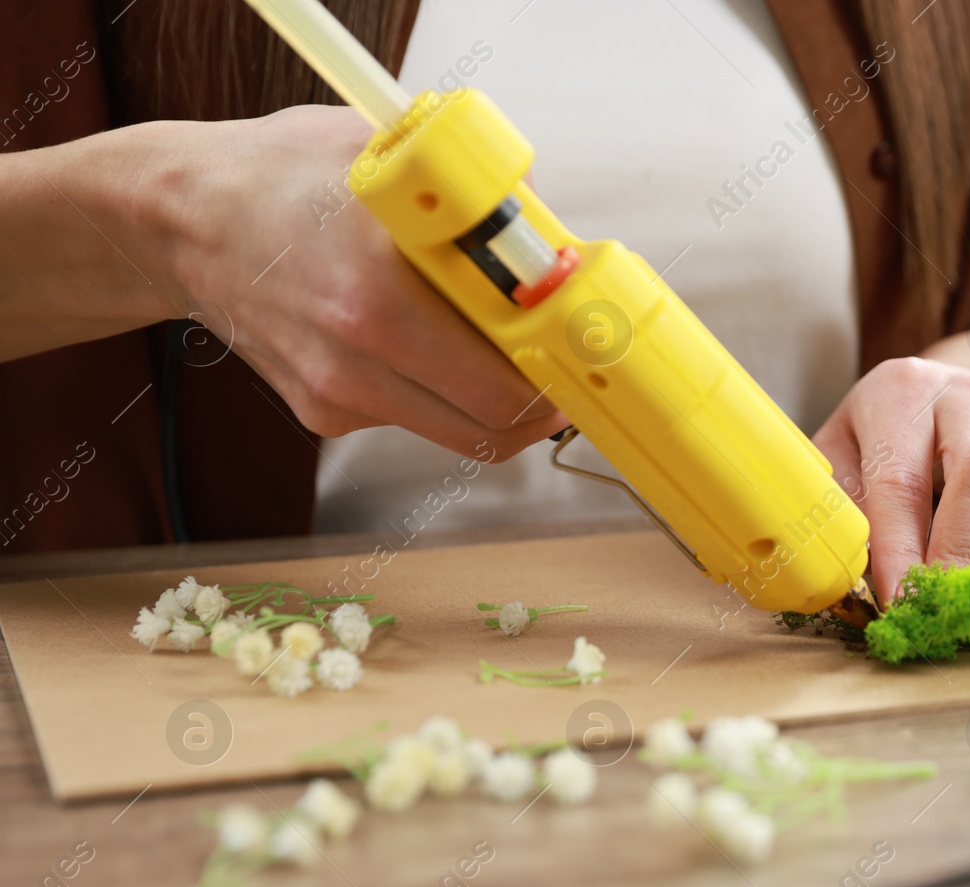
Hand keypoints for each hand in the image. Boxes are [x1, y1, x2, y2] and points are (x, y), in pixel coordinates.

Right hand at [155, 106, 565, 456]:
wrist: (179, 221)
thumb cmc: (282, 177)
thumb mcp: (384, 158)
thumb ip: (475, 200)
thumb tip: (548, 239)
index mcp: (380, 290)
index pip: (502, 379)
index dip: (555, 377)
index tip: (578, 359)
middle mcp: (357, 354)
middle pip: (492, 426)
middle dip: (539, 403)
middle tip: (560, 372)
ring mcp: (336, 393)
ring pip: (457, 433)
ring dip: (494, 404)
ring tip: (504, 356)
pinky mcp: (322, 413)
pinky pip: (411, 417)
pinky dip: (435, 392)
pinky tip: (417, 342)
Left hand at [813, 352, 969, 599]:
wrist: (939, 397)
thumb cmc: (881, 440)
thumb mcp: (840, 457)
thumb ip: (838, 507)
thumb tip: (843, 573)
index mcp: (901, 392)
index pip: (901, 479)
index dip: (901, 548)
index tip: (901, 600)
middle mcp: (969, 394)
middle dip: (964, 550)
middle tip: (948, 602)